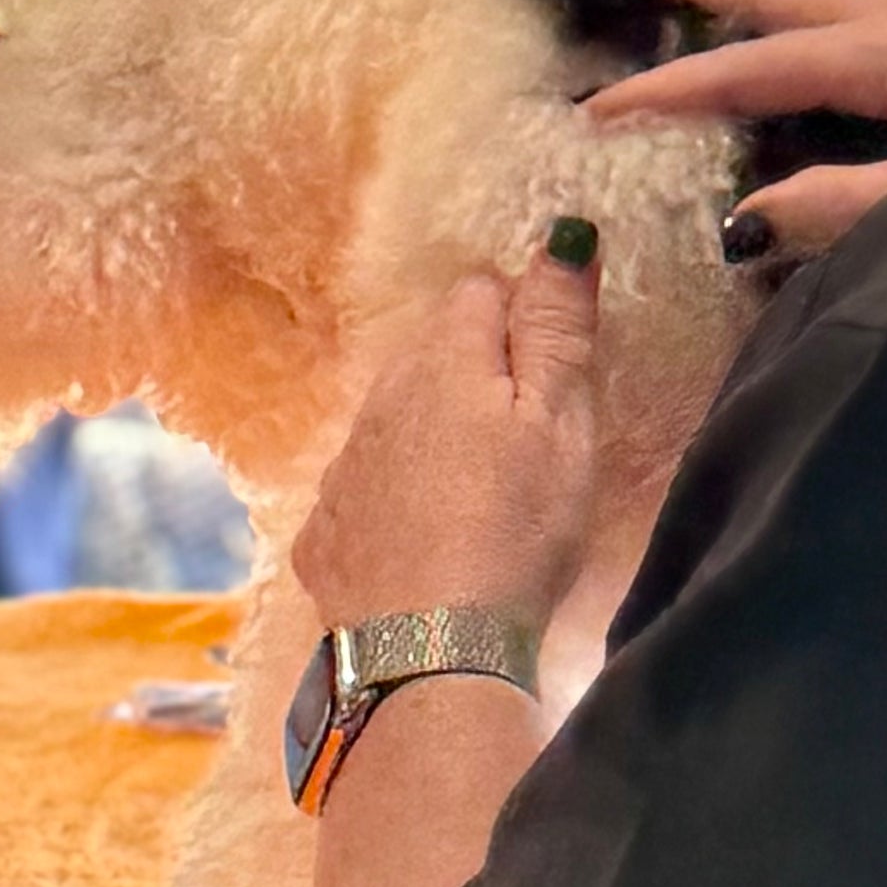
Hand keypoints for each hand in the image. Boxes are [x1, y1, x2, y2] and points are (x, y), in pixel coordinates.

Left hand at [294, 240, 603, 638]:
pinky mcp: (324, 536)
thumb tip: (562, 234)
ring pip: (395, 423)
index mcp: (442, 362)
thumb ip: (557, 327)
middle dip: (476, 377)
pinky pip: (364, 494)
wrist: (429, 653)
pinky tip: (429, 545)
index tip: (554, 377)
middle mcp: (378, 401)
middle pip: (433, 355)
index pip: (481, 292)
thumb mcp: (559, 424)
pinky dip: (395, 504)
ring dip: (433, 438)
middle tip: (526, 442)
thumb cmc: (514, 531)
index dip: (524, 323)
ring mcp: (342, 470)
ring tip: (481, 499)